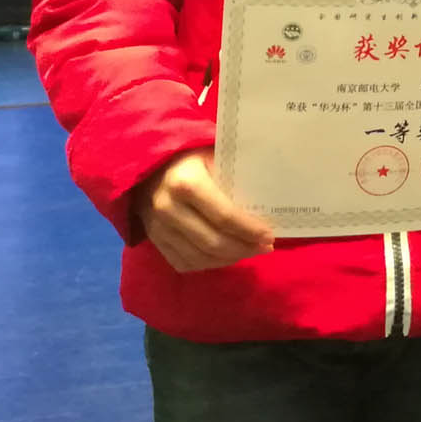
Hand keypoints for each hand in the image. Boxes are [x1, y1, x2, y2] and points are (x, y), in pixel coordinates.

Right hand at [133, 148, 276, 272]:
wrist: (150, 168)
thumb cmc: (192, 158)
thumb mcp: (214, 157)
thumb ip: (236, 178)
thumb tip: (270, 200)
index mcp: (186, 183)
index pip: (224, 216)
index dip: (249, 230)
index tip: (269, 236)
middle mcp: (168, 208)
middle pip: (213, 242)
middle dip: (244, 248)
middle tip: (265, 247)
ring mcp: (157, 228)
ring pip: (199, 257)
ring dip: (229, 259)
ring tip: (249, 251)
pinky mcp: (153, 240)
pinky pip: (184, 263)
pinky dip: (209, 264)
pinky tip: (226, 256)